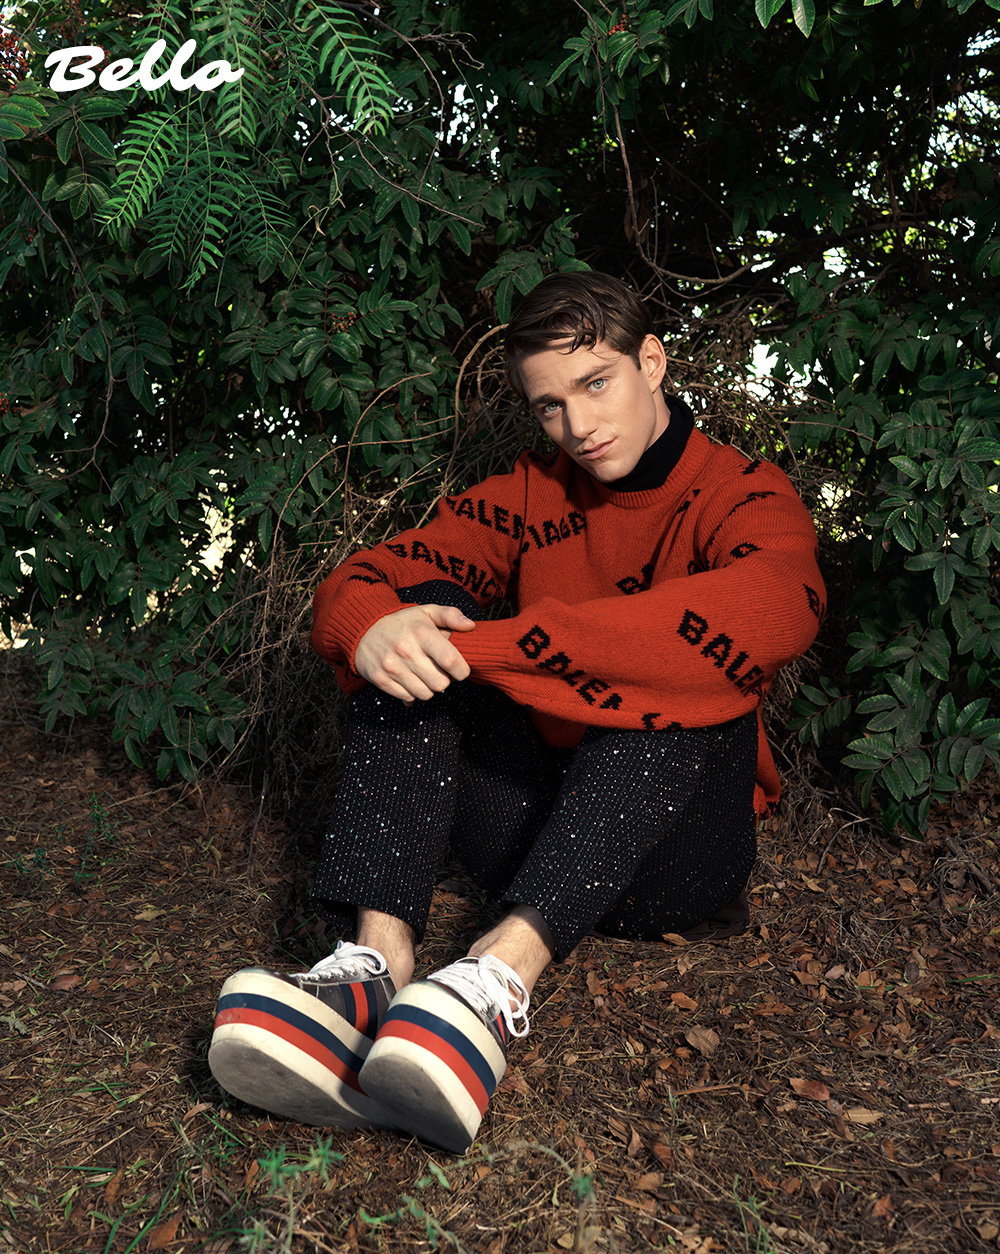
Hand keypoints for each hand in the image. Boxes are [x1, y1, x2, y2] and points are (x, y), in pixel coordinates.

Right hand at [353, 604, 474, 702]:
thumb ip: (451, 616)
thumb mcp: (427, 612)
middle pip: (440, 683)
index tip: (460, 670)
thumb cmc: (403, 622)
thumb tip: (470, 626)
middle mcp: (406, 651)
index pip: (450, 660)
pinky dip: (412, 693)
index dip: (462, 671)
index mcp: (421, 633)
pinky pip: (407, 698)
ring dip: (429, 688)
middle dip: (445, 680)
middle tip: (439, 670)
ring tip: (424, 674)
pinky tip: (410, 679)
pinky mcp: (380, 679)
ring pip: (425, 694)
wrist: (364, 629)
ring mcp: (391, 667)